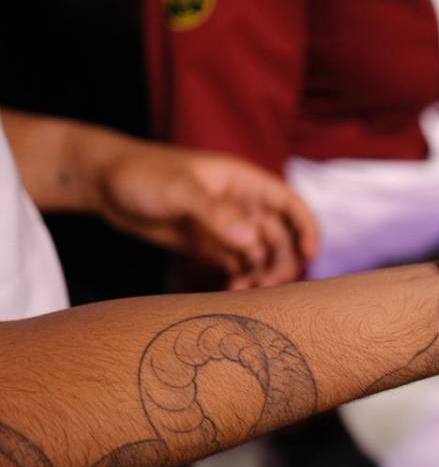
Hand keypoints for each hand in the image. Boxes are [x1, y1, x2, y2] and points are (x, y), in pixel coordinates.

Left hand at [93, 142, 318, 288]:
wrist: (101, 183)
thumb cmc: (141, 173)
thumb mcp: (179, 190)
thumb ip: (215, 213)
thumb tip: (250, 240)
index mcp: (243, 182)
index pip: (288, 203)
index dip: (305, 227)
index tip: (310, 254)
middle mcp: (241, 205)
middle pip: (278, 236)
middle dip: (280, 260)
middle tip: (268, 284)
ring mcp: (225, 227)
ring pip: (259, 255)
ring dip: (260, 274)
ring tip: (243, 292)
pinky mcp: (208, 245)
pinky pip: (236, 266)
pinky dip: (240, 280)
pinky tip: (231, 292)